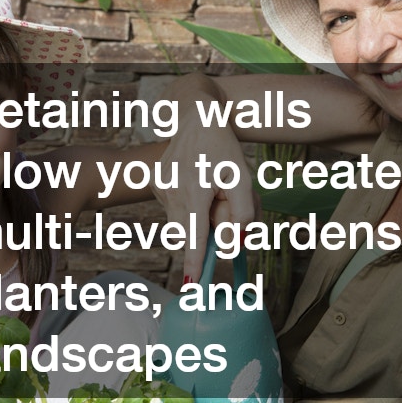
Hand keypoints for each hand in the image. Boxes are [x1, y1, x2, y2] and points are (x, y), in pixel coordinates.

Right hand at [153, 82, 257, 283]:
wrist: (194, 118)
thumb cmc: (222, 147)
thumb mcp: (243, 177)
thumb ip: (244, 212)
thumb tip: (237, 242)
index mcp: (195, 191)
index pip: (195, 237)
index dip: (194, 263)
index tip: (191, 285)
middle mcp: (173, 193)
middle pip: (190, 234)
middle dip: (206, 233)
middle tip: (221, 205)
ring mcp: (162, 190)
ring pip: (182, 223)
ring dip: (198, 219)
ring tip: (211, 189)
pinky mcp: (157, 186)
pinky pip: (175, 211)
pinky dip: (189, 208)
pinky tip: (198, 184)